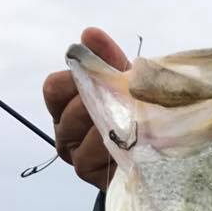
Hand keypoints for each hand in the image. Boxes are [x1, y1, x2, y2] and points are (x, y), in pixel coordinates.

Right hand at [42, 27, 128, 190]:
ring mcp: (76, 156)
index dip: (73, 80)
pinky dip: (108, 148)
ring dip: (105, 127)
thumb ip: (108, 60)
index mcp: (67, 107)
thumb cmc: (136, 116)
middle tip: (121, 100)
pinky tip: (127, 143)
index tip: (99, 75)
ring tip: (129, 122)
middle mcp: (66, 132)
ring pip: (78, 137)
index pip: (54, 89)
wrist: (158, 158)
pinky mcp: (90, 175)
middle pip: (66, 114)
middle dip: (95, 104)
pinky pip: (89, 158)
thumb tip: (89, 35)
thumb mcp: (125, 85)